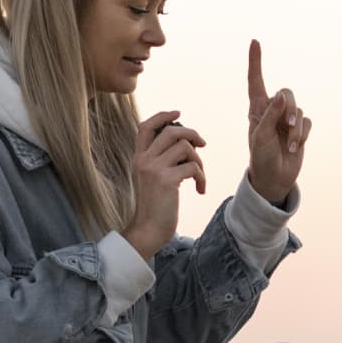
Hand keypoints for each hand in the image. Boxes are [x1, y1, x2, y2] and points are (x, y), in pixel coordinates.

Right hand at [122, 110, 206, 261]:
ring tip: (199, 177)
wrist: (148, 230)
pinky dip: (201, 177)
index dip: (162, 115)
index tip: (178, 112)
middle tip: (203, 144)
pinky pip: (193, 167)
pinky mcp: (167, 181)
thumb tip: (184, 144)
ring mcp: (154, 169)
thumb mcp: (153, 179)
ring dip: (199, 160)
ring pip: (185, 147)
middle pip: (171, 131)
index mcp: (138, 158)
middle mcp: (144, 160)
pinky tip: (199, 190)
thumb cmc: (155, 207)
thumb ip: (161, 160)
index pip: (145, 126)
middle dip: (192, 134)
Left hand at [246, 39, 309, 204]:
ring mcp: (287, 120)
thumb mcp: (260, 137)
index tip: (255, 42)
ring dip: (296, 129)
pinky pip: (307, 122)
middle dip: (290, 108)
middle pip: (287, 93)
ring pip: (299, 110)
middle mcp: (273, 110)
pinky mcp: (300, 130)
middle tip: (288, 124)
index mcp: (257, 109)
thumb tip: (281, 95)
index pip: (256, 81)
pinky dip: (302, 135)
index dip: (255, 61)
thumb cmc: (261, 157)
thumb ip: (270, 115)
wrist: (274, 178)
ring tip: (289, 144)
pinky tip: (294, 147)